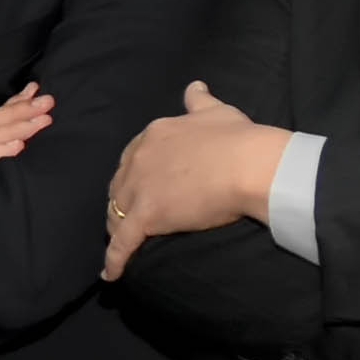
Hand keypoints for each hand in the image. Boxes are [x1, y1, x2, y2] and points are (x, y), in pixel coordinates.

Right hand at [0, 80, 51, 158]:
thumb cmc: (0, 163)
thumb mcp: (9, 135)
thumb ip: (17, 113)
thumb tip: (33, 89)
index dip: (18, 101)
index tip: (38, 90)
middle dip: (19, 111)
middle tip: (46, 104)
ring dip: (15, 128)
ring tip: (40, 122)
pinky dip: (0, 151)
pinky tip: (18, 146)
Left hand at [103, 81, 289, 279]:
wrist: (248, 163)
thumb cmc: (238, 138)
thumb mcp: (216, 111)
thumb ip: (199, 100)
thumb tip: (194, 85)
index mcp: (155, 134)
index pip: (134, 157)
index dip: (135, 174)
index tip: (142, 185)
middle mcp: (139, 158)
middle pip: (120, 184)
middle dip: (122, 200)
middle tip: (130, 215)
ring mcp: (140, 188)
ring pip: (117, 212)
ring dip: (116, 227)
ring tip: (121, 242)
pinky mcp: (147, 215)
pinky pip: (123, 242)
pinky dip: (114, 259)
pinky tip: (111, 274)